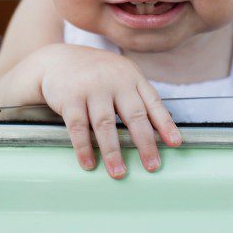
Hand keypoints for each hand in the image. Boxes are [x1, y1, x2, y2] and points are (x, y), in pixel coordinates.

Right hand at [37, 44, 181, 178]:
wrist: (58, 59)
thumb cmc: (95, 73)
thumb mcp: (120, 76)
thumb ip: (137, 97)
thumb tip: (157, 132)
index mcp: (131, 77)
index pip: (153, 102)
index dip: (165, 124)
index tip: (175, 143)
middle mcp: (115, 81)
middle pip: (133, 115)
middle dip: (145, 143)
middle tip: (152, 166)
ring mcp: (92, 88)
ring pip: (105, 124)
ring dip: (113, 151)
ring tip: (119, 172)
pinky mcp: (70, 97)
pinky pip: (78, 126)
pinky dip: (84, 147)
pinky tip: (89, 162)